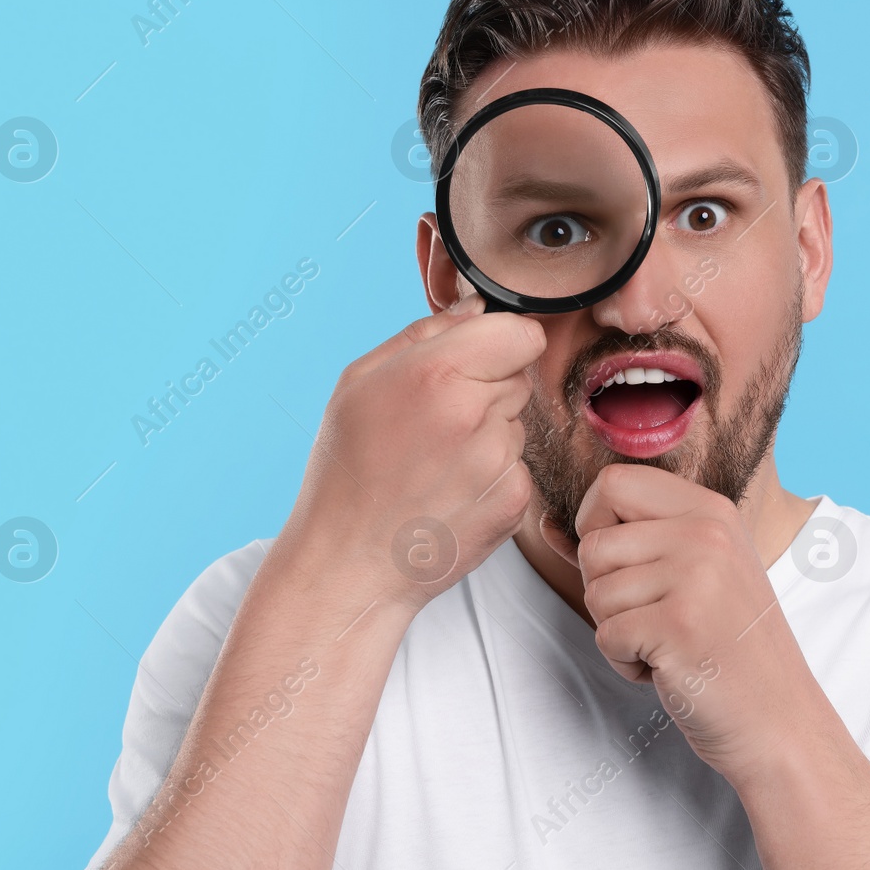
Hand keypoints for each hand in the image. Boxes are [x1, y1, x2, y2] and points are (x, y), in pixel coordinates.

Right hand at [284, 294, 545, 610]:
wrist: (349, 562)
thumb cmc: (346, 468)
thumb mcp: (360, 381)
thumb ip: (426, 332)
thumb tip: (477, 308)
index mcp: (437, 372)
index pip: (522, 333)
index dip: (501, 343)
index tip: (478, 360)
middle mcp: (476, 413)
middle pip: (520, 375)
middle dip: (489, 388)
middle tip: (437, 421)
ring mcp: (500, 461)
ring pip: (518, 422)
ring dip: (490, 432)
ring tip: (436, 461)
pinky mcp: (514, 500)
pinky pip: (518, 466)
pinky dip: (493, 475)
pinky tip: (450, 491)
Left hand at [544, 464, 813, 777]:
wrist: (779, 720)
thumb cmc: (728, 649)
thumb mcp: (690, 574)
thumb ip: (624, 544)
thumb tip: (546, 525)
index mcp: (711, 510)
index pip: (613, 483)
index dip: (595, 525)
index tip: (623, 566)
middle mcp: (706, 533)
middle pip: (595, 542)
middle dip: (604, 590)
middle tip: (653, 618)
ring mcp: (696, 576)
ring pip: (596, 591)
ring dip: (618, 631)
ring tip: (667, 644)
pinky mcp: (679, 625)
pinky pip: (607, 635)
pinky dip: (626, 663)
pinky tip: (670, 668)